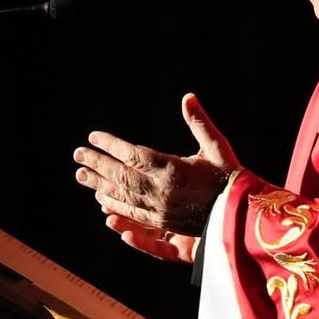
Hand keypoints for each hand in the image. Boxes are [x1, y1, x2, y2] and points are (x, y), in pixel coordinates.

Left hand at [73, 93, 240, 258]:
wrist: (242, 214)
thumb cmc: (230, 176)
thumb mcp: (217, 146)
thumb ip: (199, 122)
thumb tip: (188, 96)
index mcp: (173, 169)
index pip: (133, 154)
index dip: (110, 145)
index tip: (94, 136)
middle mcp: (162, 191)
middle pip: (121, 176)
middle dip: (97, 165)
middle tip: (77, 155)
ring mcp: (160, 209)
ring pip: (122, 196)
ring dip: (99, 185)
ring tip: (81, 175)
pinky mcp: (162, 223)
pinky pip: (131, 214)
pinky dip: (114, 205)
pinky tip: (101, 199)